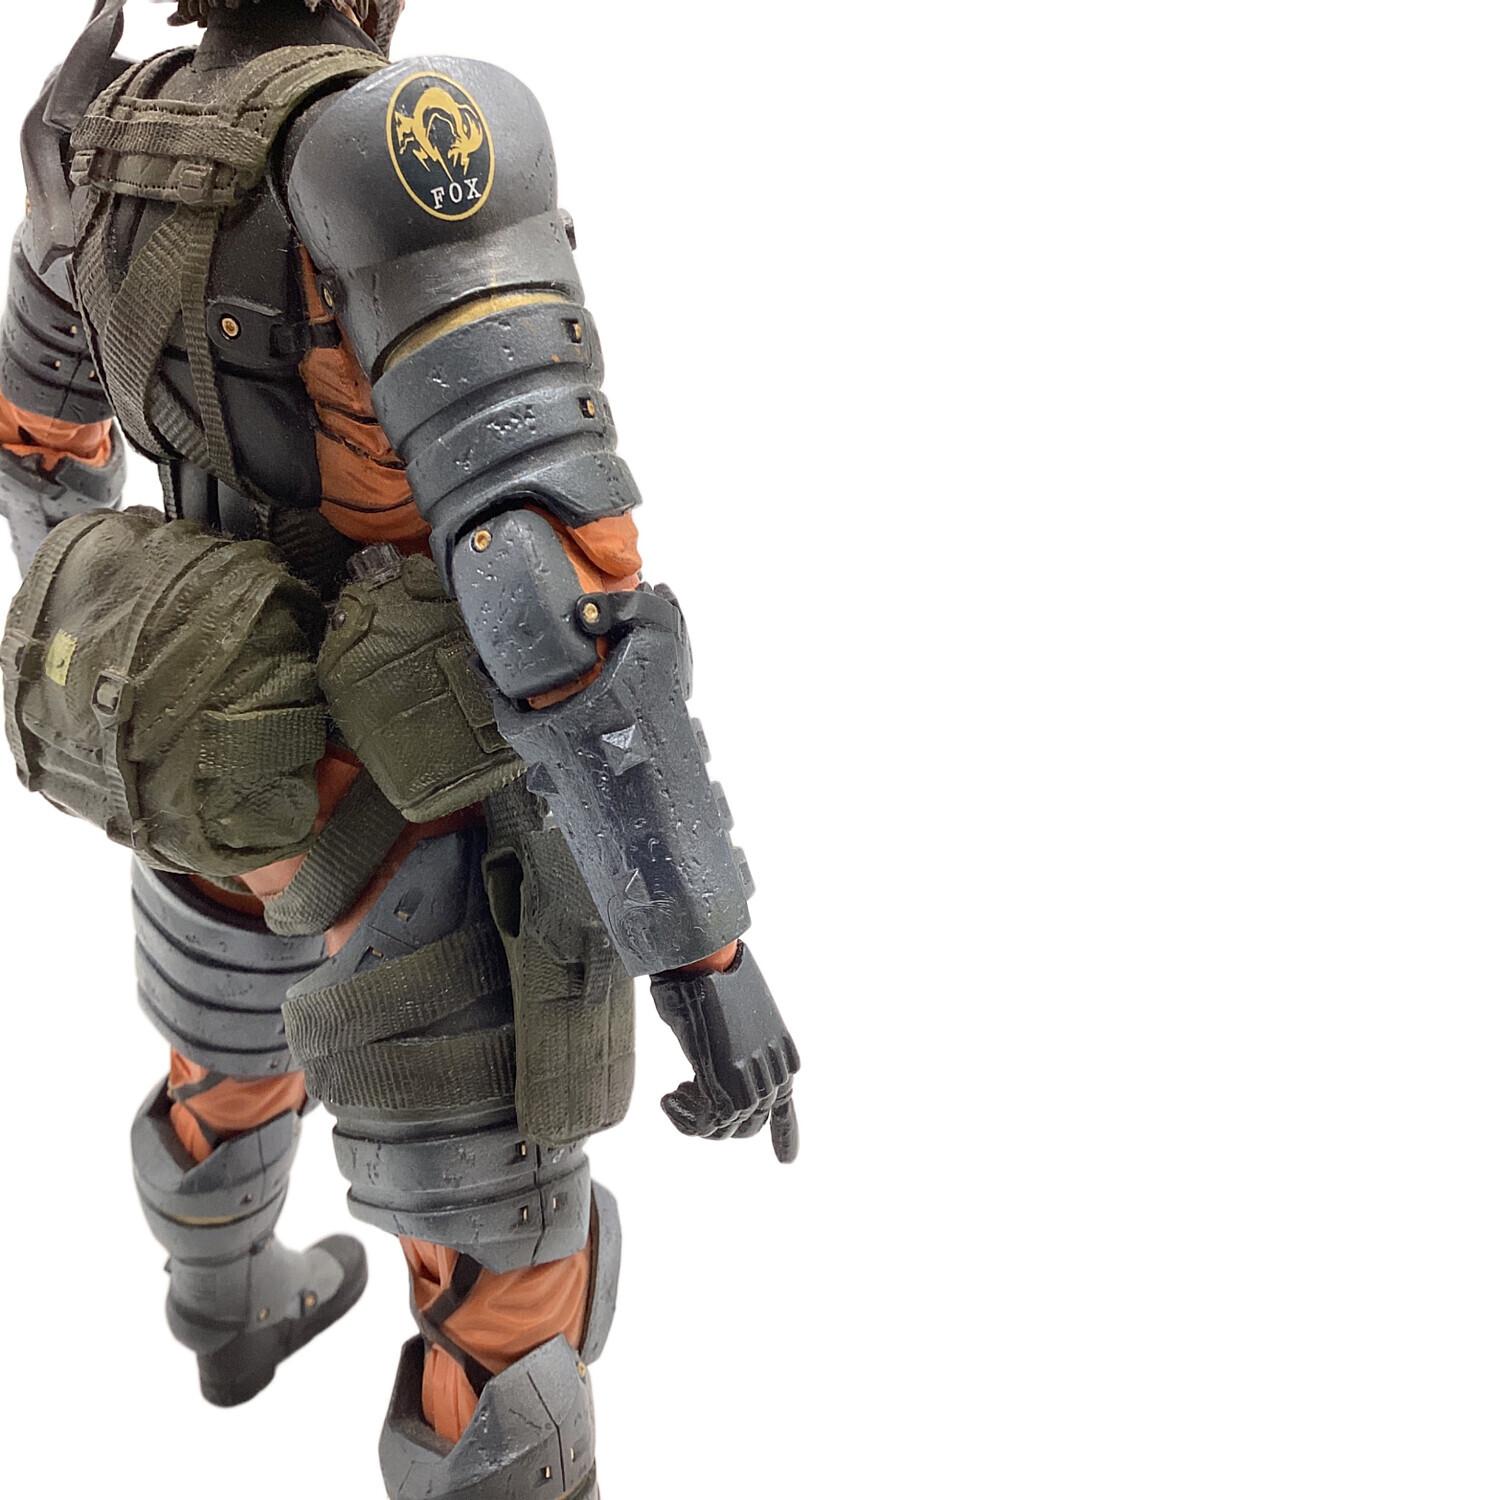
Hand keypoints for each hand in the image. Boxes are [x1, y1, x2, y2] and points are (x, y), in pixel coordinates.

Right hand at [651, 943, 800, 1162]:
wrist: (700, 960)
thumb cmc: (705, 977)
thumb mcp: (729, 1016)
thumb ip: (734, 1050)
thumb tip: (719, 1075)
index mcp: (782, 1052)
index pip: (786, 1106)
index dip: (785, 1136)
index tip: (788, 1161)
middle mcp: (774, 1069)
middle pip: (751, 1124)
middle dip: (715, 1125)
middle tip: (681, 1096)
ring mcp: (753, 1078)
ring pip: (727, 1130)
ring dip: (693, 1119)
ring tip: (674, 1094)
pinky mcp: (728, 1084)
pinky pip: (706, 1126)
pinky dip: (682, 1119)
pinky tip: (667, 1098)